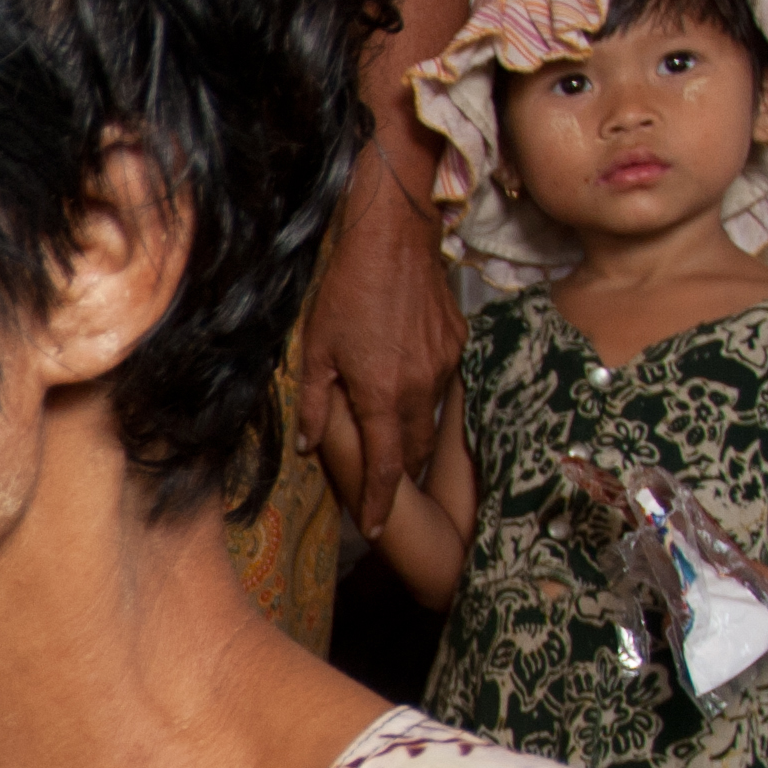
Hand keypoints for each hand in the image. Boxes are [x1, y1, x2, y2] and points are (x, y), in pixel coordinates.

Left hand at [292, 170, 461, 539]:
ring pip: (432, 422)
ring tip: (393, 447)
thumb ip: (313, 404)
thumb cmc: (346, 290)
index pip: (387, 467)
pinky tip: (407, 391)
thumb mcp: (315, 349)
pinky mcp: (458, 345)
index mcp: (382, 395)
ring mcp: (445, 366)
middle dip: (401, 477)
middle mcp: (421, 388)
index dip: (380, 503)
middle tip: (381, 490)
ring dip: (414, 440)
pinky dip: (425, 401)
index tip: (376, 530)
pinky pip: (443, 388)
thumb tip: (309, 447)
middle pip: (416, 452)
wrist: (395, 237)